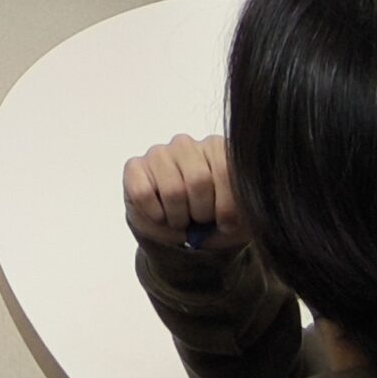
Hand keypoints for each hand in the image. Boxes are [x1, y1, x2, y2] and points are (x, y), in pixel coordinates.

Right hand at [123, 134, 249, 253]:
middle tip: (200, 221)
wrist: (182, 234)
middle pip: (198, 180)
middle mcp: (187, 143)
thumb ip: (242, 207)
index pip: (226, 170)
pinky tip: (161, 216)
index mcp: (217, 147)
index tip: (226, 224)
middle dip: (201, 213)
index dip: (227, 206)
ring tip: (181, 220)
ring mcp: (159, 152)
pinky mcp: (134, 167)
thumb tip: (234, 212)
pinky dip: (155, 215)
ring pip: (172, 190)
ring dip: (178, 217)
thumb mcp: (238, 216)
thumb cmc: (213, 220)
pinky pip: (144, 194)